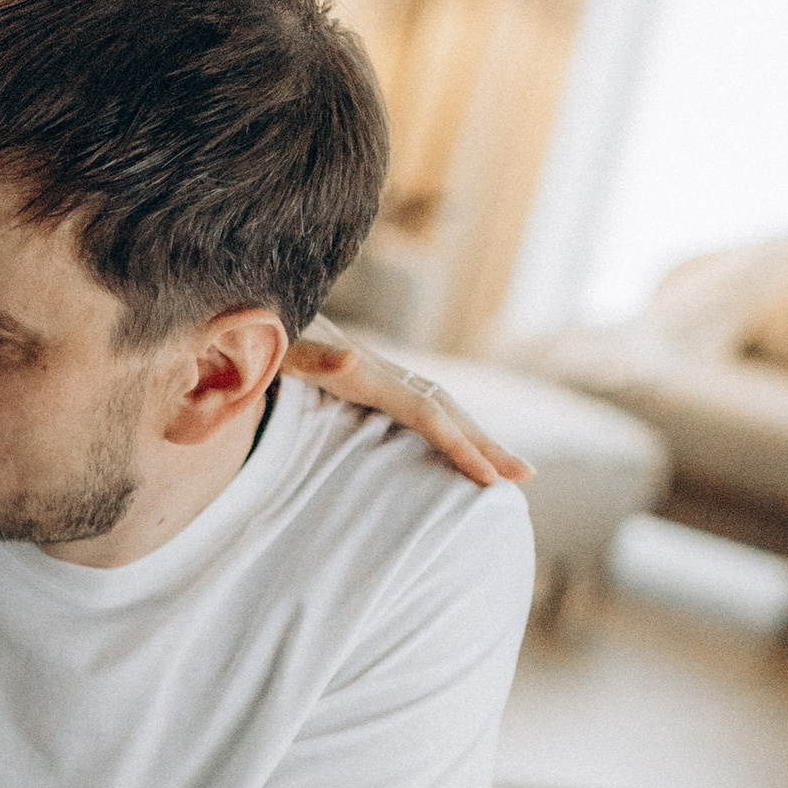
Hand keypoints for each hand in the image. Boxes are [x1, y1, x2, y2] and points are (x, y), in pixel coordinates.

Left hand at [286, 320, 531, 488]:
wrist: (260, 310)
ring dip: (476, 435)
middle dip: (488, 444)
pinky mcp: (371, 380)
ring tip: (507, 467)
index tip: (490, 477)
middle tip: (527, 476)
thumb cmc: (268, 340)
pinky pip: (423, 408)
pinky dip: (448, 427)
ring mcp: (382, 375)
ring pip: (443, 407)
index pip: (428, 415)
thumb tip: (354, 360)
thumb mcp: (284, 350)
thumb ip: (314, 357)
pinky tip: (455, 443)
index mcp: (369, 376)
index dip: (460, 445)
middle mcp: (385, 374)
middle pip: (449, 411)